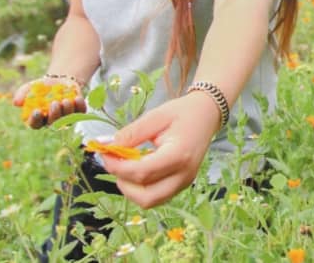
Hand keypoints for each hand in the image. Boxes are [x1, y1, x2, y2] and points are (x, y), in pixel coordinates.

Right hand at [12, 76, 86, 128]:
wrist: (58, 81)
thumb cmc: (40, 88)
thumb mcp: (29, 88)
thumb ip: (21, 95)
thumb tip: (17, 103)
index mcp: (38, 119)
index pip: (36, 124)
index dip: (36, 120)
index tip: (37, 111)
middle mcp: (52, 121)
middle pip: (54, 123)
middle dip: (55, 114)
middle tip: (54, 103)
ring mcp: (66, 118)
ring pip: (68, 119)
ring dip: (67, 110)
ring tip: (65, 100)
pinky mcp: (78, 112)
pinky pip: (81, 113)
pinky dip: (80, 107)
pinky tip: (77, 98)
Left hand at [100, 92, 220, 208]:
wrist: (207, 115)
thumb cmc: (183, 112)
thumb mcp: (156, 116)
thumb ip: (132, 133)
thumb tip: (109, 147)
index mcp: (179, 155)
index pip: (142, 173)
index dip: (118, 167)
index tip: (105, 154)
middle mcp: (184, 174)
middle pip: (146, 197)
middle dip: (123, 184)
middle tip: (115, 164)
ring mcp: (185, 182)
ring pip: (150, 201)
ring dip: (131, 189)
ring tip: (126, 166)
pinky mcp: (182, 184)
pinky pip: (157, 196)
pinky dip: (142, 188)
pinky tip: (138, 169)